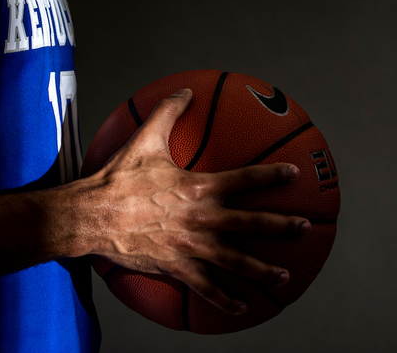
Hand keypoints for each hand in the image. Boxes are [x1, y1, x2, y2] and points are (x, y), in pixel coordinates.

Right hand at [86, 89, 309, 313]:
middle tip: (304, 226)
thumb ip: (168, 112)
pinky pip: (206, 286)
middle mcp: (202, 218)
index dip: (273, 176)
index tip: (294, 174)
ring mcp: (191, 246)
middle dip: (282, 225)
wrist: (92, 214)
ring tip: (285, 275)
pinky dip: (225, 298)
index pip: (246, 179)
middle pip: (252, 223)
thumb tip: (185, 90)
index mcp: (200, 187)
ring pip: (237, 261)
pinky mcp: (177, 266)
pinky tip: (241, 306)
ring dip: (264, 269)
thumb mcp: (145, 139)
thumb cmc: (118, 177)